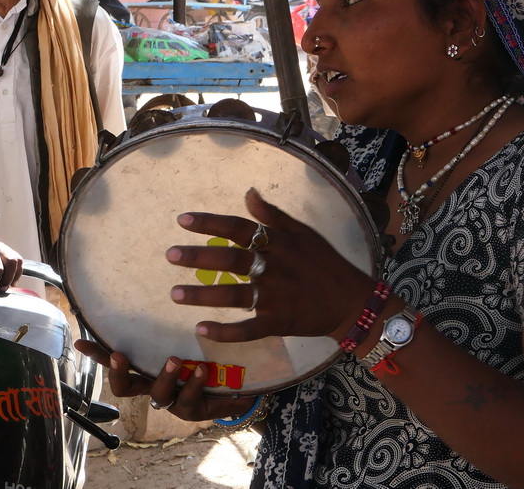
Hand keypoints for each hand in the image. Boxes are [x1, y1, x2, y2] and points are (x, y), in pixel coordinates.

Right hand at [74, 340, 252, 422]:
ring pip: (158, 394)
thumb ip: (175, 326)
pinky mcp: (191, 409)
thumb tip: (169, 288)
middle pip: (125, 387)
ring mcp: (172, 399)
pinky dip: (193, 383)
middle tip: (120, 355)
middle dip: (119, 372)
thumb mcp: (190, 341)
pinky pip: (187, 399)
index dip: (97, 354)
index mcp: (148, 368)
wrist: (235, 389)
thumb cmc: (206, 359)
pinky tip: (200, 369)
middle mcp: (155, 384)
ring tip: (174, 359)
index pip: (117, 360)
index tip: (80, 341)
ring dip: (165, 375)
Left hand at [168, 188, 373, 342]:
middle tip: (171, 255)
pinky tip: (202, 329)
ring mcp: (276, 297)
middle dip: (199, 256)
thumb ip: (274, 215)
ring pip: (234, 295)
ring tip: (175, 294)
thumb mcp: (304, 233)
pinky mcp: (279, 322)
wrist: (352, 301)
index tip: (183, 220)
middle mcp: (275, 267)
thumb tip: (248, 193)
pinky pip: (248, 329)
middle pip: (232, 259)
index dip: (211, 223)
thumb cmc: (326, 264)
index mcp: (279, 244)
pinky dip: (225, 331)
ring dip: (203, 295)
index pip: (240, 229)